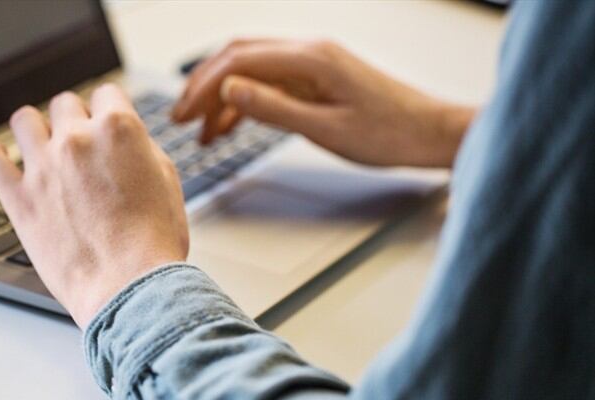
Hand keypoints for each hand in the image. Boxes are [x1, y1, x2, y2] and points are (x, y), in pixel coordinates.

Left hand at [0, 84, 188, 328]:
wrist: (129, 287)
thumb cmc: (152, 243)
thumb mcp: (166, 181)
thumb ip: (140, 148)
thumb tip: (125, 139)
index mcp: (118, 129)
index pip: (106, 93)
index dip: (108, 109)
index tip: (104, 121)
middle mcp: (77, 140)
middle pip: (64, 104)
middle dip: (73, 120)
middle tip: (79, 144)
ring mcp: (43, 167)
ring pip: (23, 119)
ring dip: (33, 129)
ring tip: (39, 146)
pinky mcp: (19, 198)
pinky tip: (0, 159)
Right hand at [172, 39, 474, 167]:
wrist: (430, 133)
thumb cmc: (390, 134)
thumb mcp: (326, 129)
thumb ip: (274, 108)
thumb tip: (229, 90)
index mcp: (310, 58)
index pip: (239, 60)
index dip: (203, 85)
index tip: (182, 113)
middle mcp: (308, 53)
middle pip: (239, 57)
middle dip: (204, 86)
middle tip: (180, 118)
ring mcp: (313, 65)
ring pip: (252, 71)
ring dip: (223, 98)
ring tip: (202, 133)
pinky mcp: (317, 80)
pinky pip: (271, 84)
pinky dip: (246, 103)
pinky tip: (231, 127)